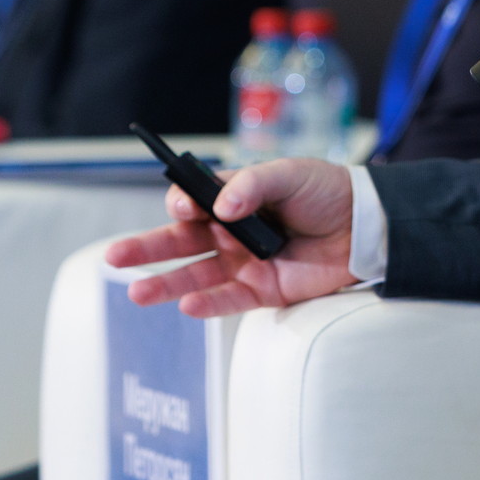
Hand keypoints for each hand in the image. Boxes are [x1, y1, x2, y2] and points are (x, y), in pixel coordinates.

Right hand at [105, 157, 357, 317]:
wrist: (365, 225)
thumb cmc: (327, 191)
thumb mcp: (289, 173)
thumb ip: (252, 185)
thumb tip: (219, 207)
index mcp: (233, 198)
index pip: (193, 203)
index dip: (181, 205)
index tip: (184, 207)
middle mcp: (230, 231)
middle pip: (181, 241)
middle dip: (147, 249)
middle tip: (114, 257)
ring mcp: (243, 262)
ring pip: (195, 275)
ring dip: (165, 284)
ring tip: (136, 293)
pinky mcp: (263, 290)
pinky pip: (229, 300)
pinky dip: (208, 304)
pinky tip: (186, 306)